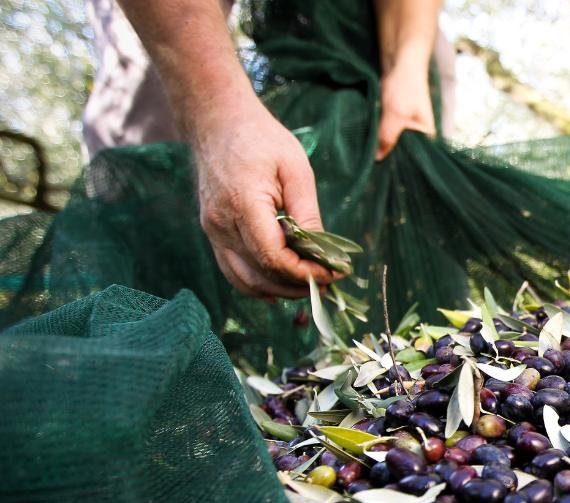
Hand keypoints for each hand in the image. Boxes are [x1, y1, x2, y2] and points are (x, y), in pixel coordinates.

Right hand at [192, 95, 340, 298]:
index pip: (274, 258)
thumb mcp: (296, 169)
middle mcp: (221, 224)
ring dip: (280, 291)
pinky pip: (234, 271)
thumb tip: (323, 254)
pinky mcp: (213, 232)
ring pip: (245, 281)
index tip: (334, 274)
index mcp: (243, 204)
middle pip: (261, 275)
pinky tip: (283, 286)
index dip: (306, 274)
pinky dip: (259, 284)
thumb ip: (307, 214)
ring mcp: (213, 231)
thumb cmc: (261, 139)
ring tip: (311, 287)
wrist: (218, 122)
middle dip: (298, 286)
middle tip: (330, 285)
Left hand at [376, 61, 435, 160]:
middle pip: (404, 152)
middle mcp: (420, 134)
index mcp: (427, 136)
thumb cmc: (405, 87)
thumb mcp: (395, 116)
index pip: (417, 159)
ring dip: (382, 144)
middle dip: (390, 155)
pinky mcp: (396, 119)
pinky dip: (379, 135)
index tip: (385, 172)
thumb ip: (387, 137)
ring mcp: (408, 126)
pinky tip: (369, 141)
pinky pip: (387, 132)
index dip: (401, 165)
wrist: (401, 61)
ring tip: (370, 155)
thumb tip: (377, 158)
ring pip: (394, 142)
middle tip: (373, 165)